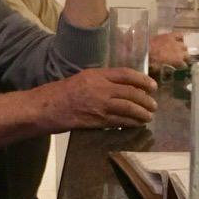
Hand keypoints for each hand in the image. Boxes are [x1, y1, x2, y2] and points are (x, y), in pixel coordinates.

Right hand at [40, 67, 157, 130]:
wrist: (45, 107)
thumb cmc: (61, 93)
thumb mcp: (83, 79)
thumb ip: (101, 81)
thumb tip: (122, 87)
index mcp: (96, 74)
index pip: (126, 74)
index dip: (142, 80)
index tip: (152, 86)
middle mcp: (100, 88)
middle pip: (131, 92)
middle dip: (146, 100)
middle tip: (153, 105)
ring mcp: (99, 104)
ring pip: (128, 108)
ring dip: (141, 113)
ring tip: (149, 116)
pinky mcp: (96, 120)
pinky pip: (119, 121)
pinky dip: (131, 123)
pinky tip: (137, 124)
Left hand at [148, 32, 188, 70]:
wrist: (145, 49)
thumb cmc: (151, 61)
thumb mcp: (159, 69)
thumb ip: (166, 70)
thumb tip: (169, 72)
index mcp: (177, 61)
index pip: (184, 65)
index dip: (182, 67)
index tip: (179, 67)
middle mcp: (180, 52)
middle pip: (187, 55)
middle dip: (184, 58)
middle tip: (180, 59)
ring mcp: (176, 43)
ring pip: (185, 46)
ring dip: (183, 49)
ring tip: (180, 50)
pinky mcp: (171, 35)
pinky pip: (180, 34)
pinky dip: (181, 36)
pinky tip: (181, 38)